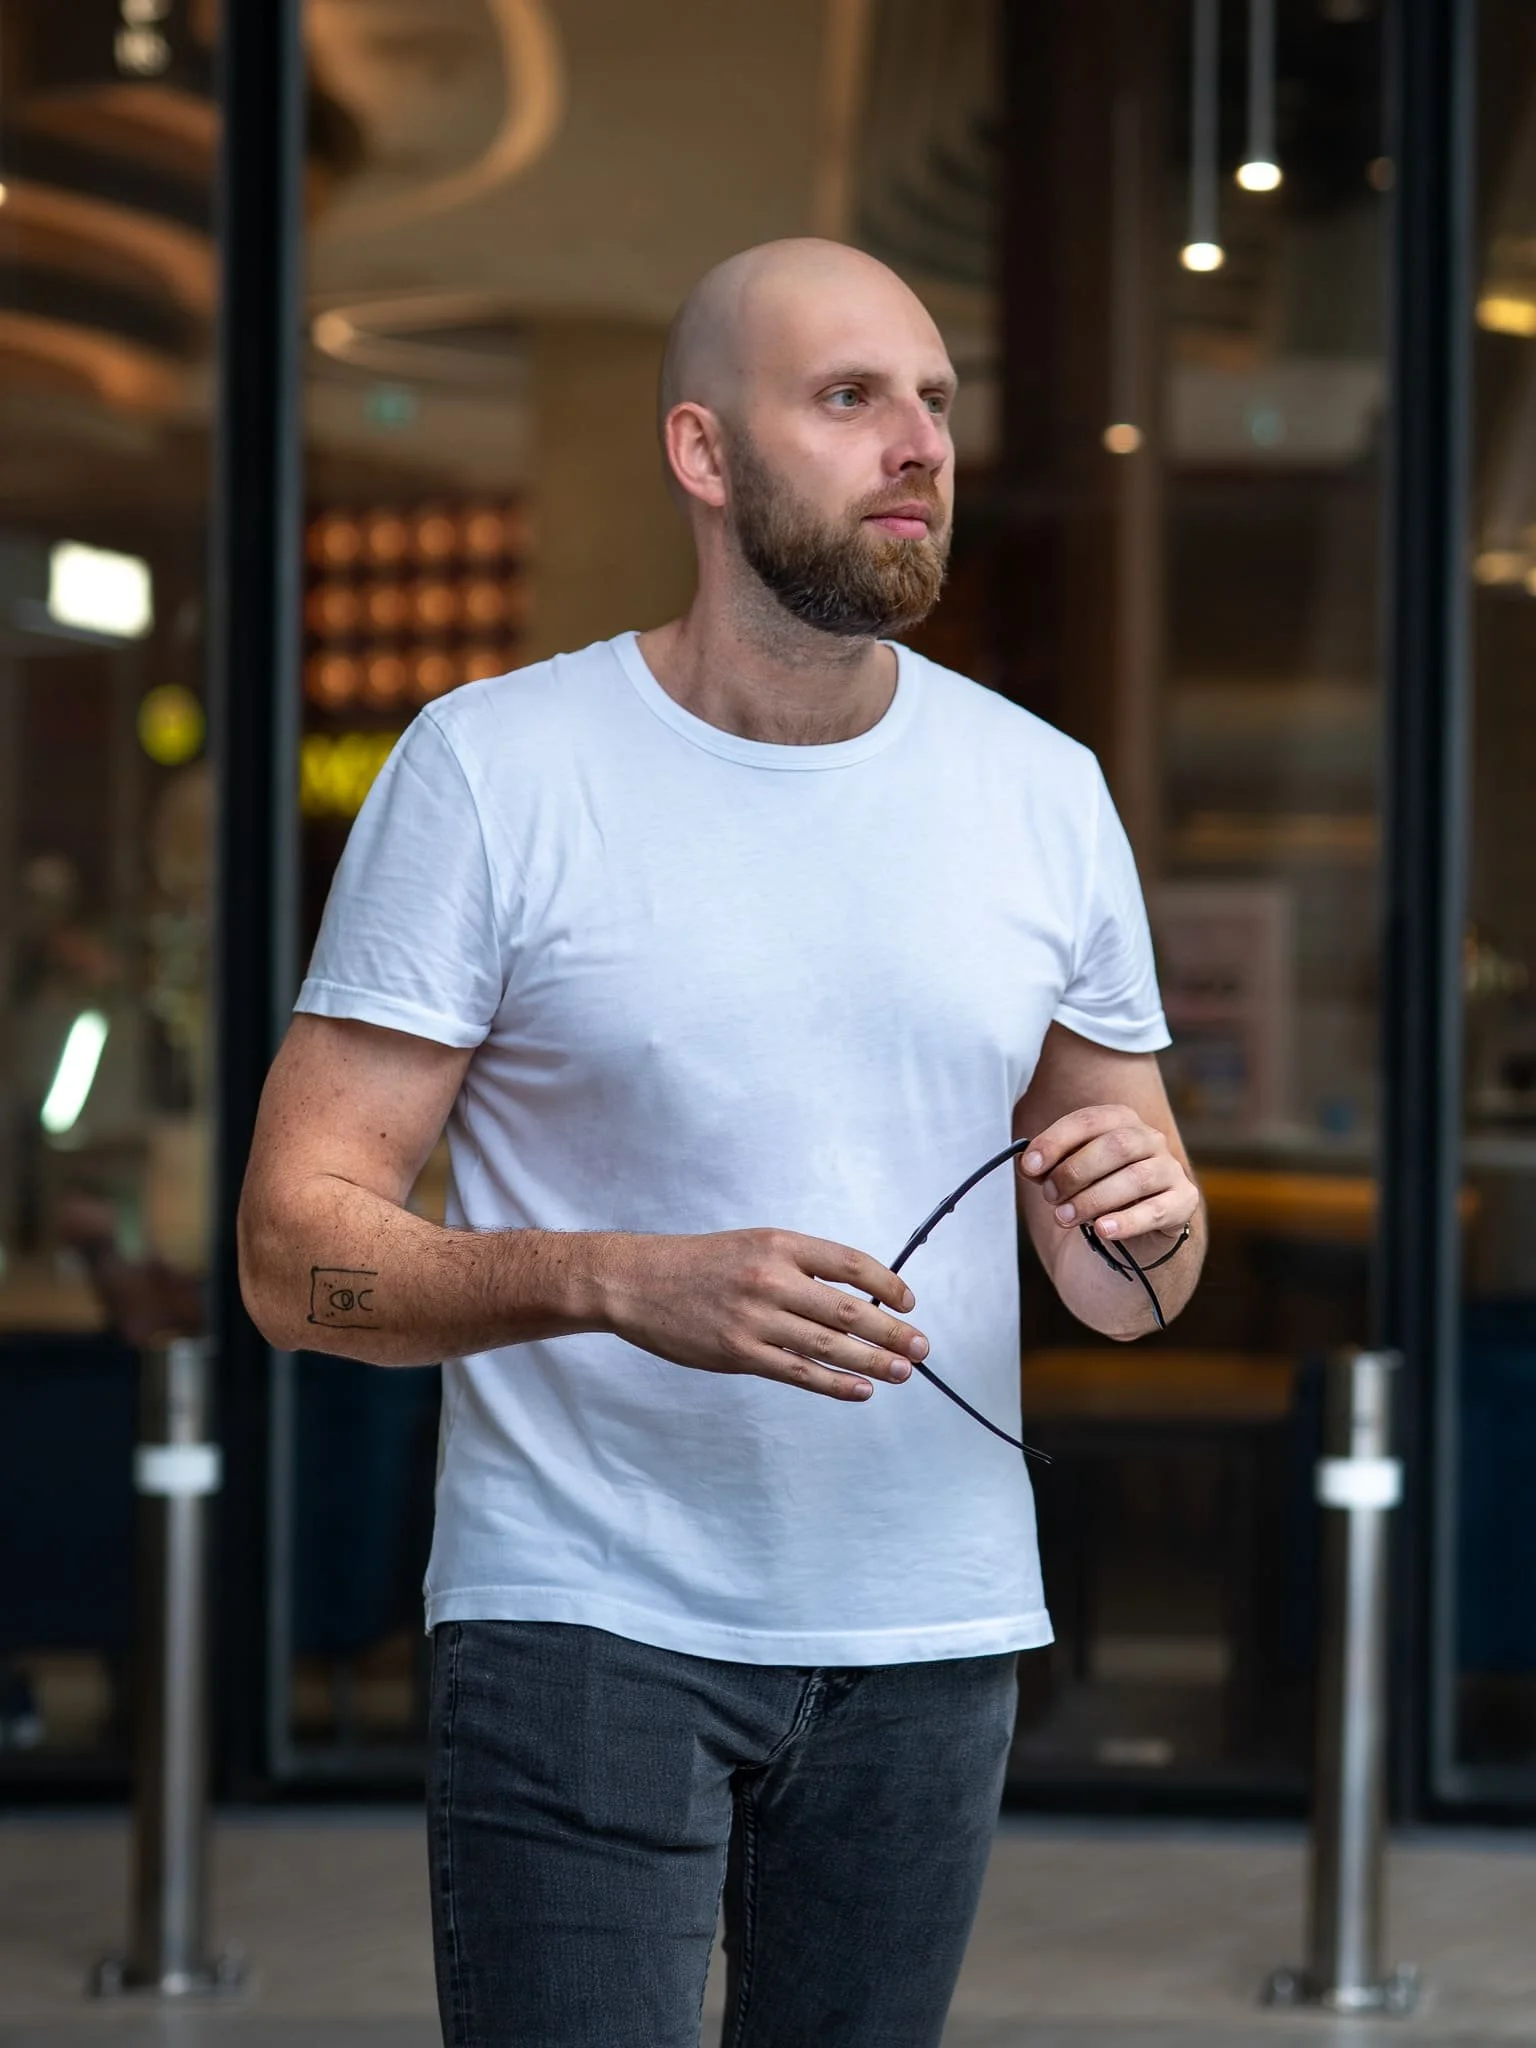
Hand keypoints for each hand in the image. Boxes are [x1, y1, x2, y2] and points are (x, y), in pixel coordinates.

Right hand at [601, 1229, 927, 1401]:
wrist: (636, 1281)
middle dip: (892, 1332)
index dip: (887, 1285)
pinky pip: (798, 1372)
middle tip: (922, 1348)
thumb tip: (853, 1300)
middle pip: (849, 1309)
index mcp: (779, 1244)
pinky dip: (834, 1383)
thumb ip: (798, 1267)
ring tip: (903, 1372)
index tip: (908, 1303)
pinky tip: (860, 1390)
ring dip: (873, 1361)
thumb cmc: (698, 1264)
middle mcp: (771, 1278)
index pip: (850, 1263)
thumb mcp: (752, 1246)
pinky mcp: (738, 1353)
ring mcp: (755, 1318)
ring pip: (829, 1344)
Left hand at [1017, 1104, 1199, 1252]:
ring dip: (1093, 1199)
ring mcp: (1170, 1169)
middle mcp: (1150, 1139)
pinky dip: (1127, 1221)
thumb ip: (1046, 1168)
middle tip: (1050, 1196)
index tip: (1030, 1166)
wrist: (1132, 1234)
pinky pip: (1157, 1210)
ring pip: (1136, 1178)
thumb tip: (1027, 1162)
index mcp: (1120, 1121)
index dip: (1056, 1141)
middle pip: (1115, 1146)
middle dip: (1075, 1172)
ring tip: (1065, 1217)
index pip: (1088, 1121)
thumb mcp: (1065, 1178)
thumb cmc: (1094, 1193)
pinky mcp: (1183, 1202)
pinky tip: (1103, 1230)